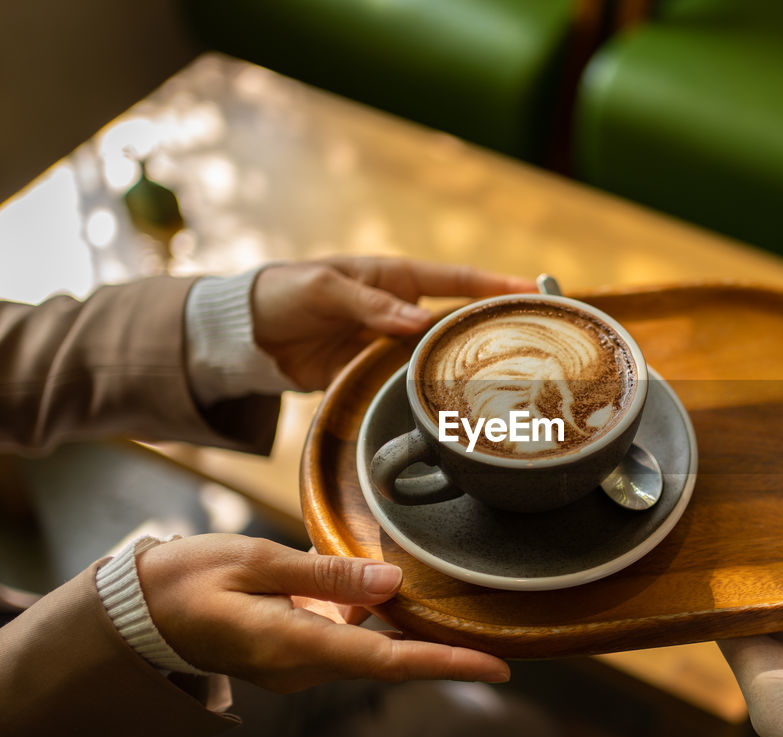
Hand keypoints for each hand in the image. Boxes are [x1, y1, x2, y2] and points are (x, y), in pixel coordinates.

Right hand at [137, 534, 509, 691]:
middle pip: (388, 656)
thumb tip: (391, 581)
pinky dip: (360, 606)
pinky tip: (358, 568)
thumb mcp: (255, 561)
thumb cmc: (187, 580)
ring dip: (397, 616)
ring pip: (367, 641)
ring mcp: (296, 662)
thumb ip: (325, 574)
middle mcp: (302, 665)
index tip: (498, 666)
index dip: (448, 663)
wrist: (135, 610)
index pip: (389, 662)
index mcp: (295, 646)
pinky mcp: (290, 649)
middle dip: (439, 642)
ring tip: (431, 585)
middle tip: (493, 629)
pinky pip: (341, 630)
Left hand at [251, 257, 534, 389]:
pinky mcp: (374, 375)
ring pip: (439, 358)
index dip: (496, 284)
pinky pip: (409, 386)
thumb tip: (418, 323)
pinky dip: (430, 397)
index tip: (534, 290)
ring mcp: (390, 345)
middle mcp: (402, 311)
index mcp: (396, 279)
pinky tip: (456, 411)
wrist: (246, 335)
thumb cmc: (284, 294)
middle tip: (537, 345)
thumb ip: (371, 305)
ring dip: (466, 370)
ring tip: (509, 384)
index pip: (457, 280)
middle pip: (458, 323)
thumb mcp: (324, 290)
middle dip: (495, 331)